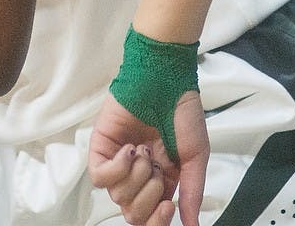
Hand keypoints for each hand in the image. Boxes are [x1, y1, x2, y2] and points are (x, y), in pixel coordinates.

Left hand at [87, 91, 207, 225]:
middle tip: (158, 167)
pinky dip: (117, 168)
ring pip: (117, 196)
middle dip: (149, 194)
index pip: (150, 218)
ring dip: (137, 175)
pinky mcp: (101, 145)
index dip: (157, 221)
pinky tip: (130, 150)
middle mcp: (138, 174)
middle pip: (132, 212)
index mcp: (161, 179)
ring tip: (146, 150)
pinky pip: (100, 176)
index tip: (168, 206)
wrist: (166, 81)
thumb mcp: (195, 157)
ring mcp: (118, 160)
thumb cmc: (182, 112)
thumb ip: (192, 194)